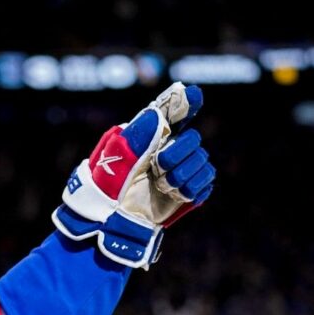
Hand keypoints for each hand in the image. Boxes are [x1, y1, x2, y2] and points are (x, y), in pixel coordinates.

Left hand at [52, 82, 214, 268]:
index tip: (193, 93)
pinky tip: (175, 194)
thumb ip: (137, 136)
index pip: (173, 113)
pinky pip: (206, 181)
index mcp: (147, 137)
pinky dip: (193, 188)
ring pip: (202, 161)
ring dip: (184, 174)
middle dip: (179, 153)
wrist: (112, 221)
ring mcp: (179, 170)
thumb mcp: (116, 159)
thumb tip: (155, 113)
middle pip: (193, 139)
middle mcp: (166, 150)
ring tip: (163, 185)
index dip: (186, 102)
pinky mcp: (189, 191)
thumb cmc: (107, 187)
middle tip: (160, 166)